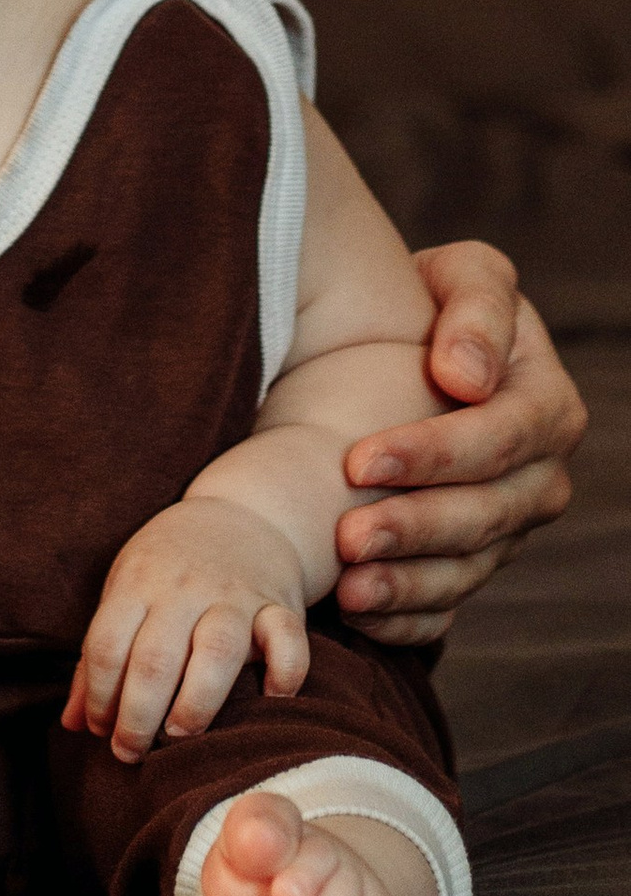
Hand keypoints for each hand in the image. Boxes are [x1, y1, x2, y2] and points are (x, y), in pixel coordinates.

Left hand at [65, 498, 307, 761]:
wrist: (241, 514)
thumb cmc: (169, 566)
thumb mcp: (125, 591)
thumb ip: (98, 657)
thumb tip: (69, 723)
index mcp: (138, 583)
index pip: (107, 645)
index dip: (98, 696)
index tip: (100, 731)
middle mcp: (184, 588)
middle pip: (155, 658)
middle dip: (138, 715)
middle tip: (131, 752)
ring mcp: (235, 595)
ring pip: (217, 651)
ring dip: (196, 703)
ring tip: (179, 735)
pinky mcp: (280, 604)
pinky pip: (288, 639)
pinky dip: (283, 674)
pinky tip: (268, 702)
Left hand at [337, 251, 585, 641]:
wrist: (403, 344)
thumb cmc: (431, 300)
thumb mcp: (464, 277)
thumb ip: (477, 309)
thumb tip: (468, 377)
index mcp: (547, 405)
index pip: (500, 439)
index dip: (434, 455)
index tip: (359, 460)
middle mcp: (538, 476)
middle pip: (487, 516)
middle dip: (416, 529)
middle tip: (348, 537)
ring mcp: (506, 528)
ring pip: (468, 570)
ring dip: (409, 584)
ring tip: (348, 587)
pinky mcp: (469, 563)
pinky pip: (446, 605)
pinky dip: (404, 618)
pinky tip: (356, 614)